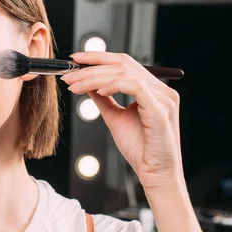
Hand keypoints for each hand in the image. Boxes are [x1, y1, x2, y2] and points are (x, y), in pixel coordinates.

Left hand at [61, 52, 183, 191]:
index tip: (74, 61)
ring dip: (94, 77)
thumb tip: (87, 83)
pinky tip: (97, 91)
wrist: (154, 174)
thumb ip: (104, 98)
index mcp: (153, 90)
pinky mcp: (161, 110)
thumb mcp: (115, 117)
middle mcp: (161, 90)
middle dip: (91, 67)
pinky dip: (112, 84)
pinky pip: (134, 86)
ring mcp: (164, 98)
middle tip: (67, 75)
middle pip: (123, 64)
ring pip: (124, 72)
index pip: (124, 62)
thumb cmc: (139, 149)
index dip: (98, 57)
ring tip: (75, 86)